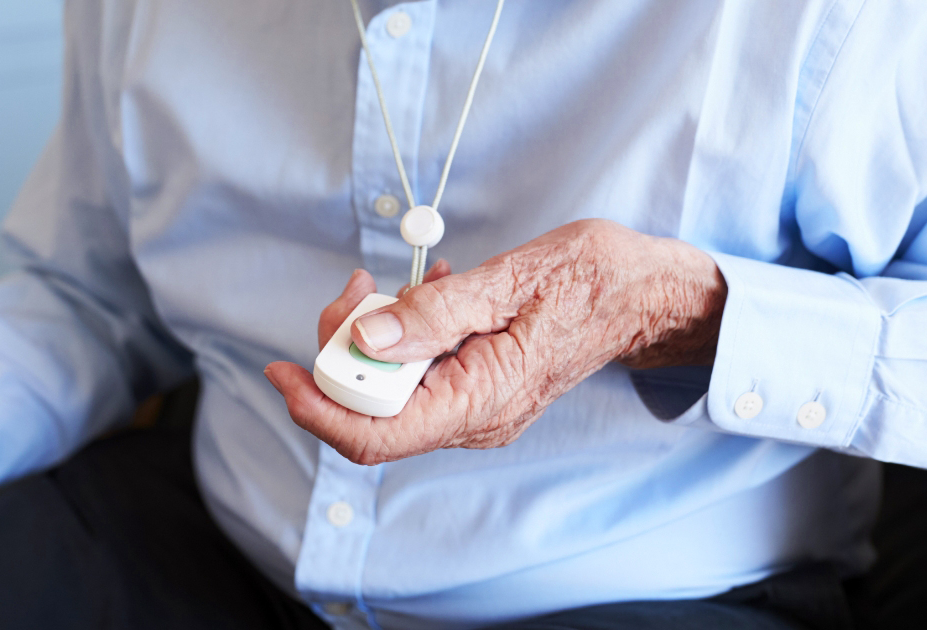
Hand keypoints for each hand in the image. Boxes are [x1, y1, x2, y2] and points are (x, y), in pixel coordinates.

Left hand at [265, 219, 725, 464]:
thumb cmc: (593, 282)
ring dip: (373, 339)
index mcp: (482, 401)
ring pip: (391, 391)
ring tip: (392, 285)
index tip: (280, 369)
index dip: (318, 407)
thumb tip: (365, 340)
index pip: (376, 435)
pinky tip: (423, 296)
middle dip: (344, 352)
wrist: (645, 296)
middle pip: (373, 410)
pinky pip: (417, 376)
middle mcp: (474, 418)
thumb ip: (435, 315)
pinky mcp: (475, 390)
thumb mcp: (512, 281)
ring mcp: (475, 408)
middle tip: (355, 290)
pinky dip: (403, 337)